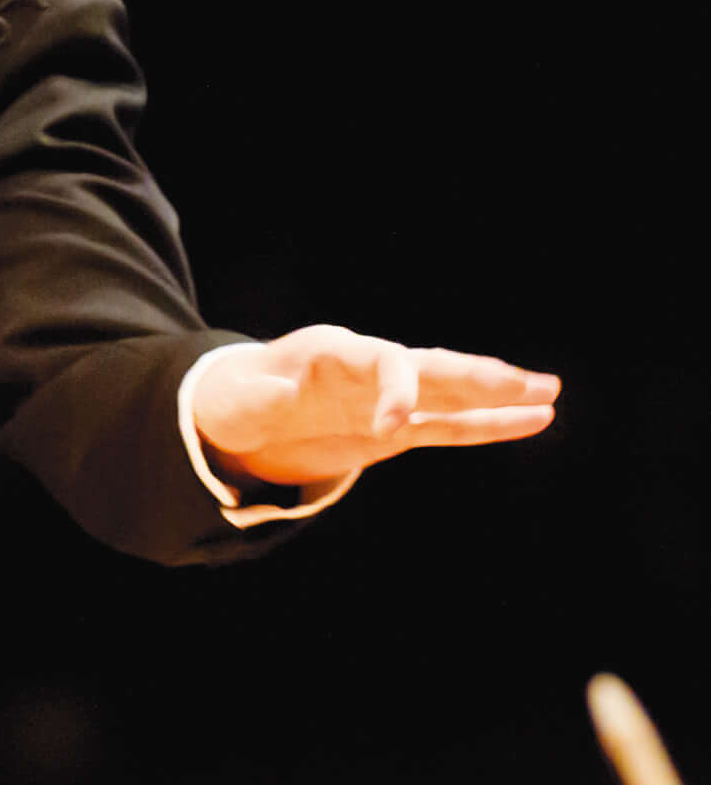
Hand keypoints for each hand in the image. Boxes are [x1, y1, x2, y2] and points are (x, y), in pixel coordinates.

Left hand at [190, 325, 558, 492]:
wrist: (238, 408)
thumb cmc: (235, 397)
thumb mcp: (239, 401)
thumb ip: (262, 402)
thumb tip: (278, 402)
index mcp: (333, 353)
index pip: (380, 362)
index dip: (394, 391)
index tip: (393, 429)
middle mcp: (370, 368)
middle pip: (432, 368)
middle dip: (477, 376)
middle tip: (528, 382)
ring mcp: (387, 398)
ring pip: (452, 393)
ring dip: (498, 394)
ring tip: (550, 393)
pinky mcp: (394, 431)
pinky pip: (449, 426)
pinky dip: (488, 424)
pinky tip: (533, 419)